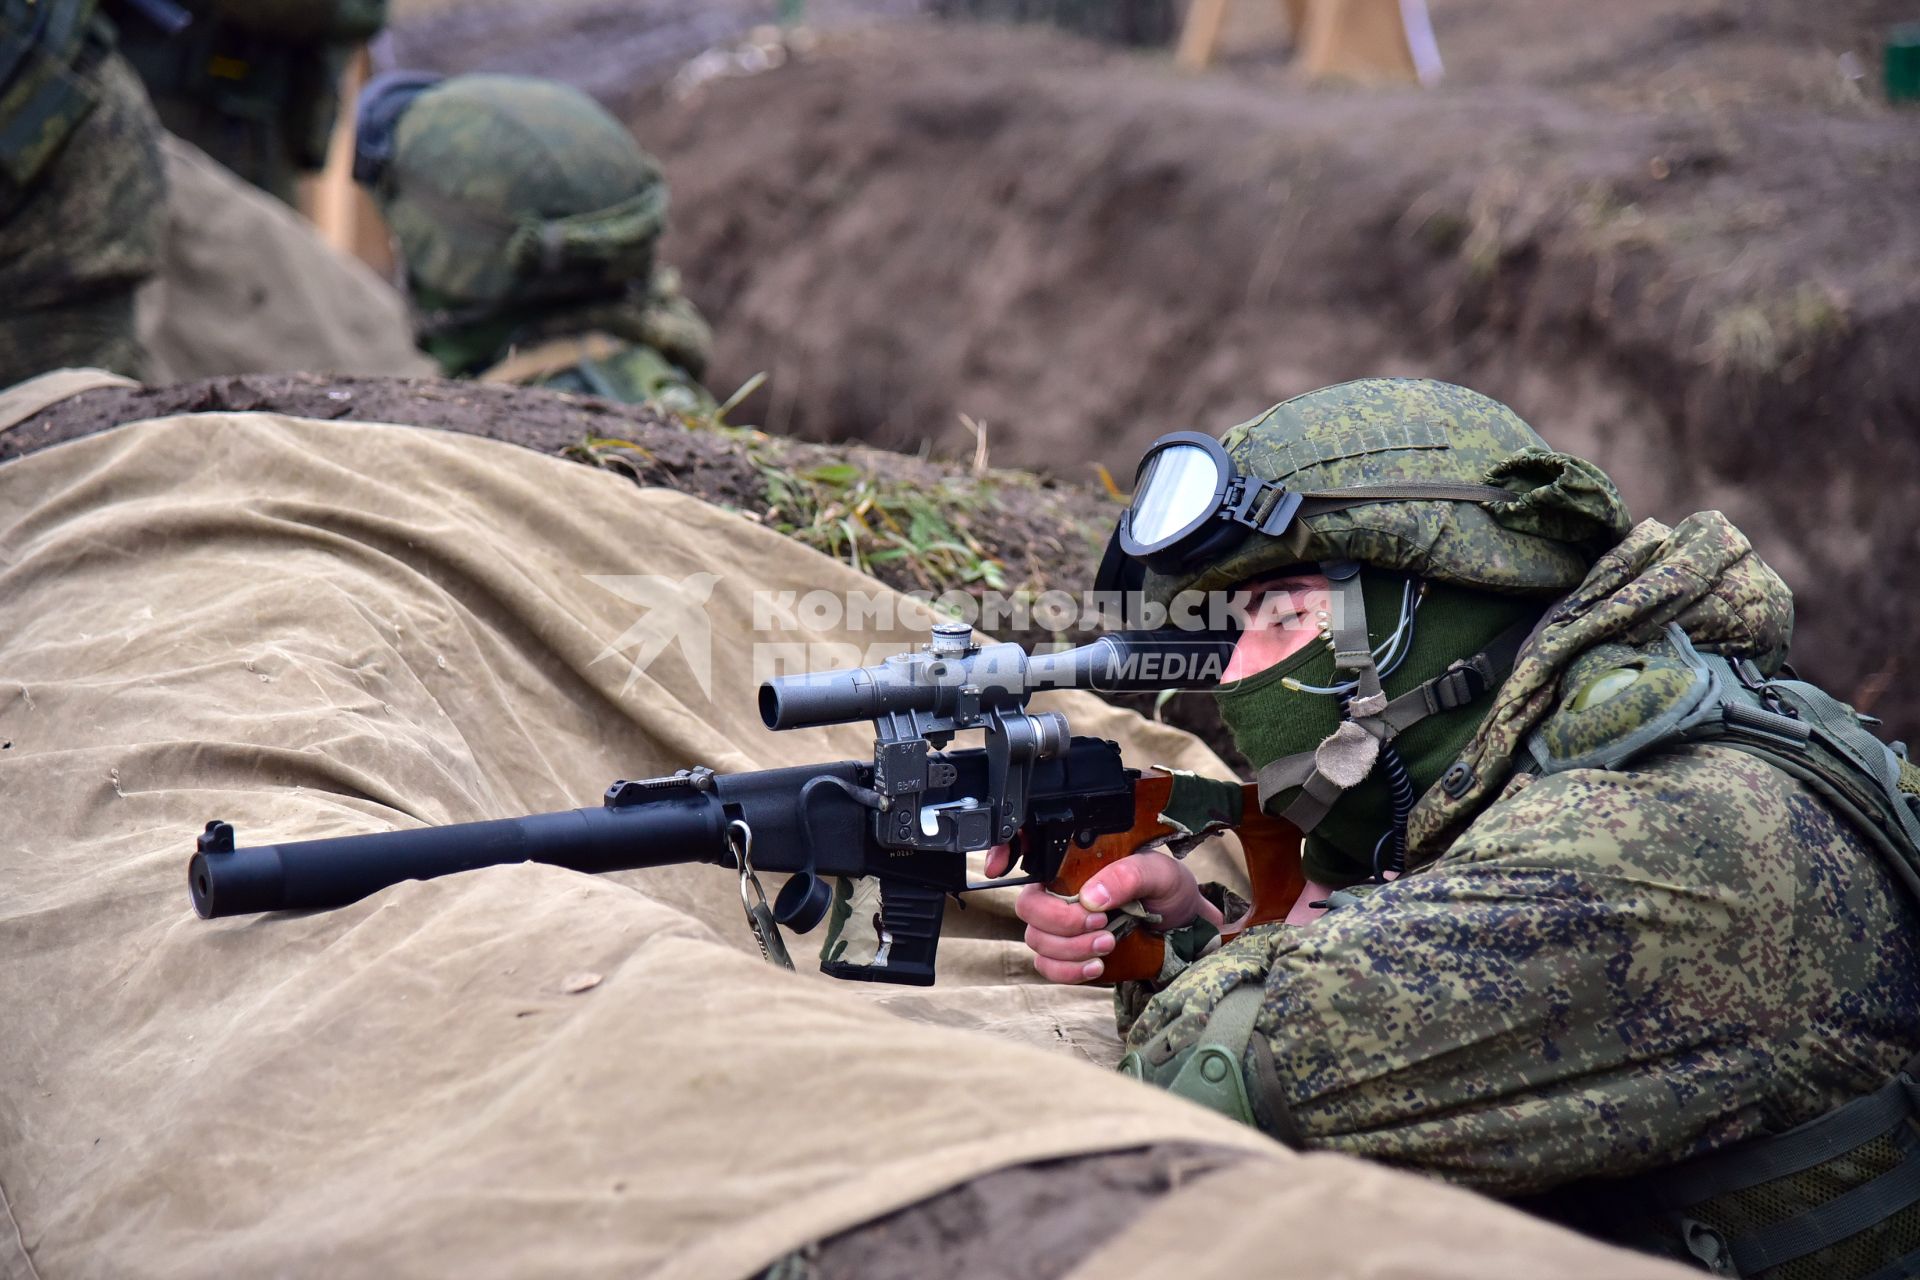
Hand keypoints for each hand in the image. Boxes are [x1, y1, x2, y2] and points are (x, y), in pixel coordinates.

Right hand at [985, 845, 1222, 984]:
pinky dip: (1068, 971)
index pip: (1025, 851)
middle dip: (1060, 920)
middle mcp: (1060, 893)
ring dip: (1071, 948)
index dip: (1000, 854)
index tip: (997, 869)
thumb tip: (1091, 897)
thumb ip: (1127, 876)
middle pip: (1027, 906)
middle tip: (1100, 922)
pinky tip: (1097, 965)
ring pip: (1036, 940)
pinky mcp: (1069, 957)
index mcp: (1074, 863)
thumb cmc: (1169, 891)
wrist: (1185, 932)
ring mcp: (1061, 927)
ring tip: (1109, 942)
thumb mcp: (1158, 872)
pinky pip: (1048, 968)